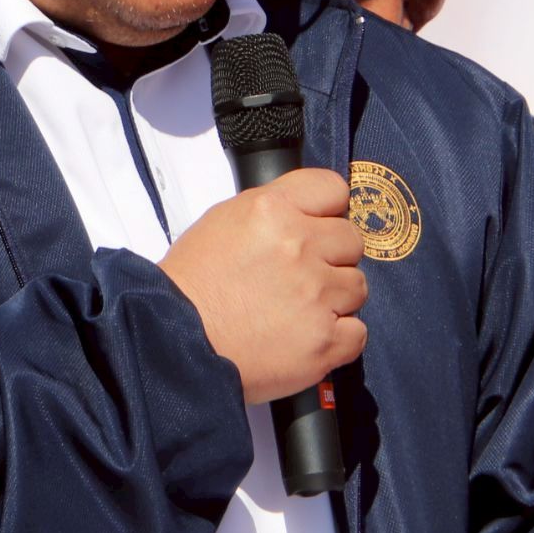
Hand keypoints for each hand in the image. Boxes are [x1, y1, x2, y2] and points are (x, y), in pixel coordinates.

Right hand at [161, 169, 367, 402]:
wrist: (175, 343)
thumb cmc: (192, 286)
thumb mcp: (222, 222)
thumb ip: (272, 211)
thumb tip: (307, 215)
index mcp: (272, 211)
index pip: (333, 189)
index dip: (328, 209)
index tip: (320, 225)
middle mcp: (299, 247)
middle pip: (351, 240)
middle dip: (332, 257)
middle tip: (303, 276)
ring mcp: (315, 295)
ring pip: (357, 286)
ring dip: (335, 298)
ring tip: (299, 310)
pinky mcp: (324, 340)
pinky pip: (357, 333)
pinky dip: (338, 338)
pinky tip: (308, 337)